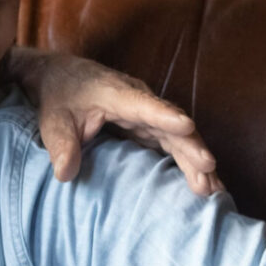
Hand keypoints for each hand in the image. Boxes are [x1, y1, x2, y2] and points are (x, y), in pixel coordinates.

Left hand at [7, 47, 223, 195]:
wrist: (62, 76)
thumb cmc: (59, 96)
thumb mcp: (52, 120)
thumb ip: (60, 144)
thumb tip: (65, 173)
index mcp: (116, 94)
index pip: (144, 106)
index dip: (165, 117)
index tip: (187, 126)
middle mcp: (139, 100)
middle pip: (170, 125)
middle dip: (190, 148)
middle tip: (207, 172)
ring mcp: (148, 112)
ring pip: (178, 136)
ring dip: (196, 160)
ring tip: (213, 189)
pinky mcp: (149, 124)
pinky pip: (174, 142)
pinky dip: (189, 161)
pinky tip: (205, 182)